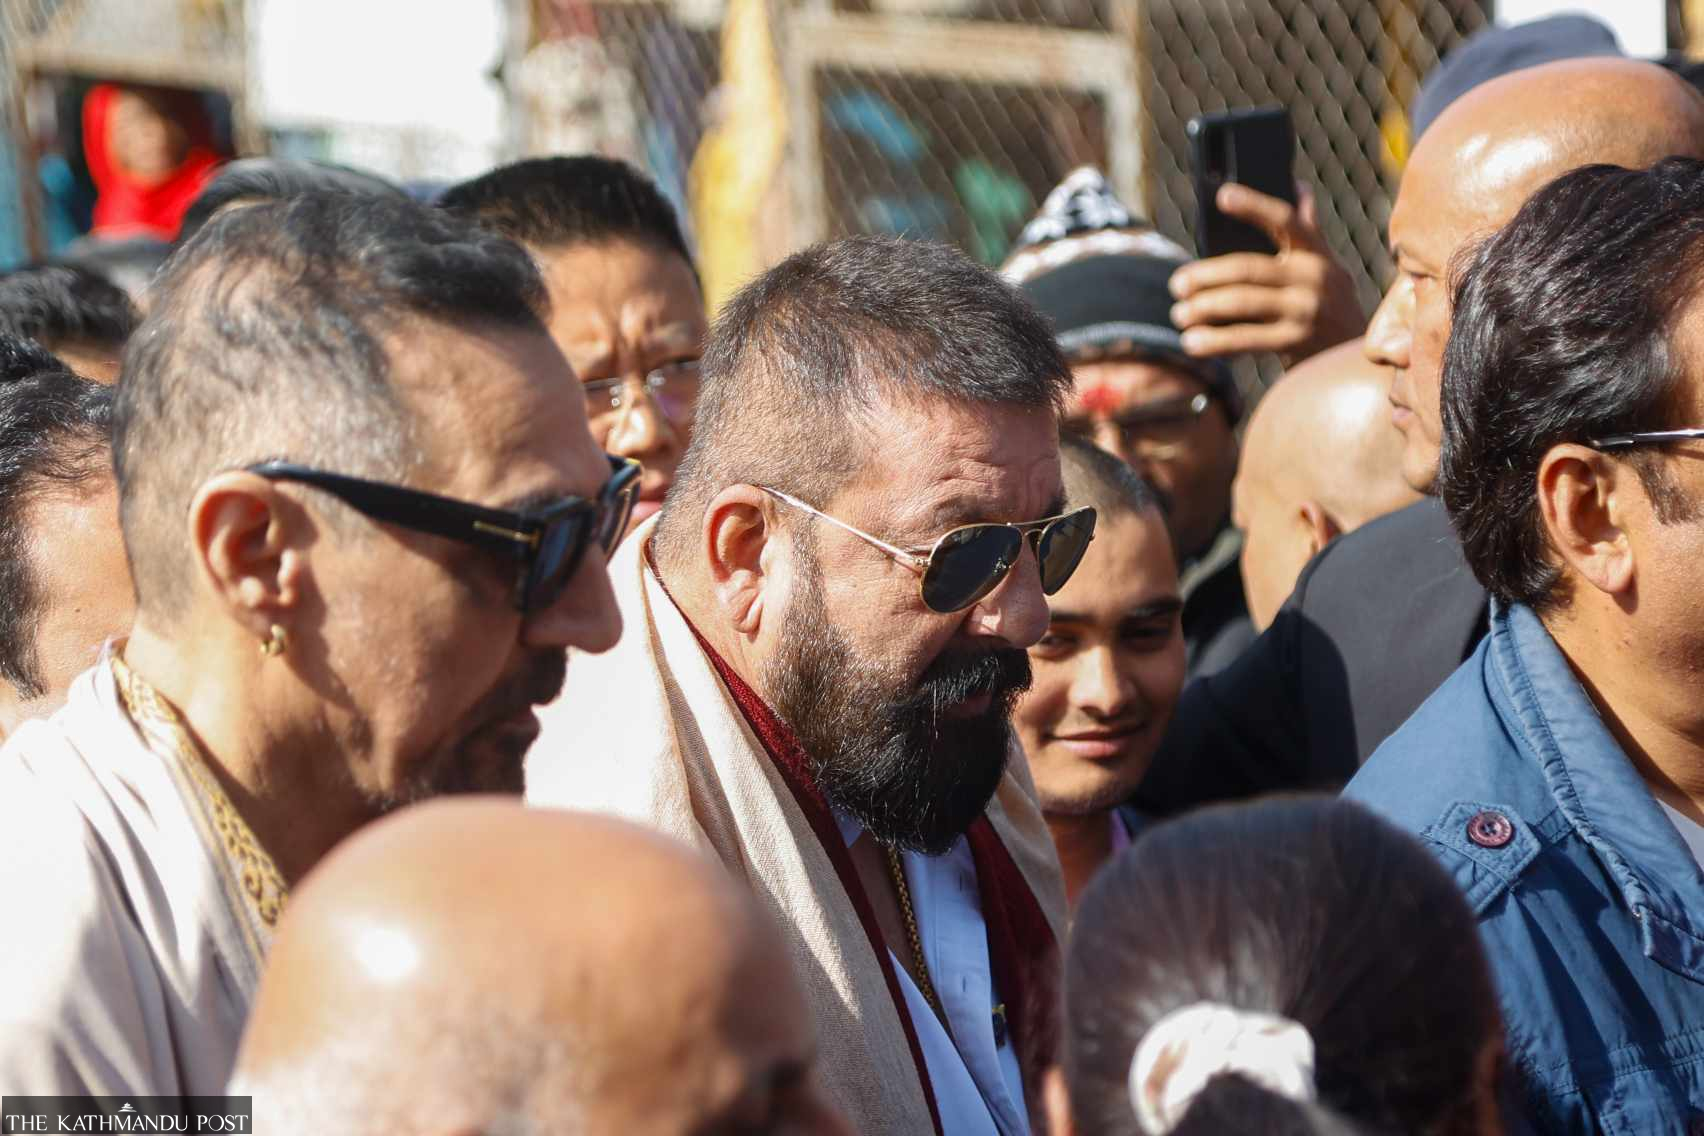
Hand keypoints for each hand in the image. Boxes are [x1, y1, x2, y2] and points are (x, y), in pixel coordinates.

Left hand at [1168, 183, 1363, 365]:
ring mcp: (1306, 310)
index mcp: (1317, 253)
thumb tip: (1297, 186)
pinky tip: (1192, 342)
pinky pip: (1247, 339)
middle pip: (1248, 268)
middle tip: (1177, 284)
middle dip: (1206, 276)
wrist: (1358, 356)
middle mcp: (1314, 278)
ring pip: (1243, 302)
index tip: (1222, 195)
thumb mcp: (1328, 266)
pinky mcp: (1296, 342)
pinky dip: (1215, 341)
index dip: (1254, 206)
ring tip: (1180, 314)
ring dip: (1204, 308)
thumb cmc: (1331, 304)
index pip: (1285, 221)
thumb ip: (1310, 232)